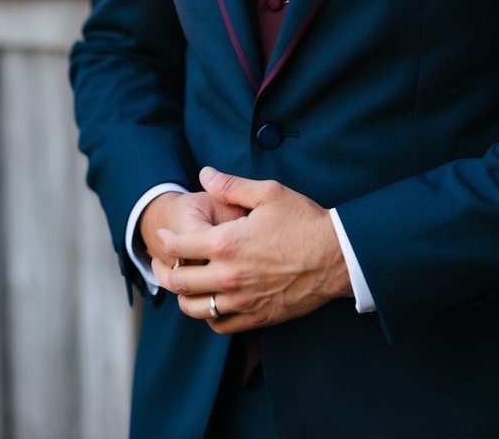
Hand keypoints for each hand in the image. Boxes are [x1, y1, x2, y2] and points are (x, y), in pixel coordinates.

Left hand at [151, 167, 351, 331]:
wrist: (336, 256)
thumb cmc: (304, 221)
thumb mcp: (268, 193)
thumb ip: (231, 185)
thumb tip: (204, 174)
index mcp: (226, 243)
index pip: (179, 245)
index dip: (166, 240)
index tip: (164, 236)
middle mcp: (228, 276)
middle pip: (178, 281)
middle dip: (163, 270)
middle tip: (161, 262)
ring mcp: (241, 300)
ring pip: (194, 308)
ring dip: (183, 296)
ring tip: (184, 283)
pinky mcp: (256, 317)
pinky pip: (219, 324)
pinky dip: (208, 315)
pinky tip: (211, 301)